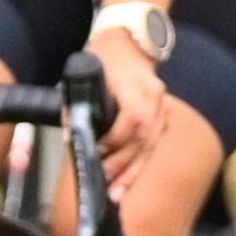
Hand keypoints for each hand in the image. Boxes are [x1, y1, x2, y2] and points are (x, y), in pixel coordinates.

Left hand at [85, 27, 174, 174]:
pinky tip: (128, 180)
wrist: (129, 42)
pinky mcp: (163, 114)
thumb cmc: (103, 59)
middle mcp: (154, 95)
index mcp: (134, 84)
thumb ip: (76, 105)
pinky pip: (153, 143)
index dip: (116, 140)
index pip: (132, 118)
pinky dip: (139, 163)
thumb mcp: (84, 75)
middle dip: (123, 165)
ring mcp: (162, 105)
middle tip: (104, 185)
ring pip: (150, 145)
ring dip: (132, 171)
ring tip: (116, 193)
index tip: (98, 152)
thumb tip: (73, 137)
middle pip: (142, 138)